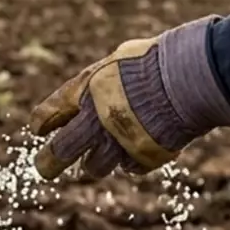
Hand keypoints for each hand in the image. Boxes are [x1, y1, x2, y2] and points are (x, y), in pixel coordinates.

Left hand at [28, 16, 229, 179]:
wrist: (190, 76)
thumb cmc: (155, 61)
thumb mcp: (116, 61)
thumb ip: (97, 83)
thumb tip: (84, 97)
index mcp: (84, 91)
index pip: (47, 115)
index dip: (41, 124)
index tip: (39, 131)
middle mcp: (95, 121)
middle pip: (60, 152)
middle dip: (48, 163)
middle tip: (44, 168)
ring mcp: (118, 142)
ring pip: (94, 167)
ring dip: (95, 163)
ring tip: (98, 158)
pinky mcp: (143, 157)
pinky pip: (129, 167)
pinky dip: (130, 160)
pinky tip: (136, 148)